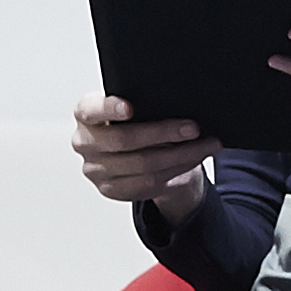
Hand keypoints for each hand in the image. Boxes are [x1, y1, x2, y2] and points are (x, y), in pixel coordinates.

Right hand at [71, 94, 206, 223]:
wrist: (132, 150)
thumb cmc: (134, 119)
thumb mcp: (133, 105)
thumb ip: (142, 102)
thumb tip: (177, 101)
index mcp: (85, 115)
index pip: (91, 110)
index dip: (109, 108)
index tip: (130, 107)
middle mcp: (84, 143)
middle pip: (125, 140)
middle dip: (164, 133)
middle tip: (193, 127)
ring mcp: (95, 170)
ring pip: (143, 166)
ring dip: (181, 155)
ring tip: (206, 144)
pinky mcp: (111, 190)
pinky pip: (148, 184)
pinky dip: (177, 170)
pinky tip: (194, 159)